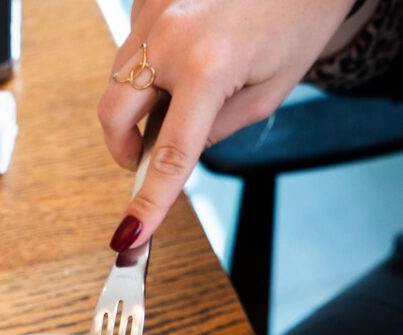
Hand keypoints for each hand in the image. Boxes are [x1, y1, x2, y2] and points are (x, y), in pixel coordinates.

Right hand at [99, 0, 353, 250]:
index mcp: (208, 66)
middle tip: (144, 159)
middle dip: (123, 147)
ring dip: (139, 101)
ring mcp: (153, 9)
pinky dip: (150, 65)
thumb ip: (217, 130)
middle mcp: (170, 35)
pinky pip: (133, 46)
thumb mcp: (268, 92)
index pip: (169, 155)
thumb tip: (176, 152)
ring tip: (183, 95)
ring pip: (118, 78)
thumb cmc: (300, 15)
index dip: (148, 201)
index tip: (130, 234)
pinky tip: (185, 56)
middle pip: (113, 114)